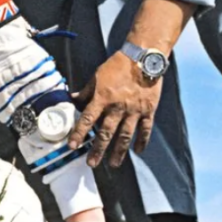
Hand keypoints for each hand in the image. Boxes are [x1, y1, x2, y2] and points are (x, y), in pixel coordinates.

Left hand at [68, 50, 161, 167]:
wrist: (144, 58)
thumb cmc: (118, 65)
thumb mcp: (97, 76)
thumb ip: (86, 91)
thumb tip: (73, 98)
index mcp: (103, 98)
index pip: (87, 119)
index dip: (79, 133)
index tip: (72, 146)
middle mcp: (118, 107)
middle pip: (106, 133)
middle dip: (98, 150)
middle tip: (91, 163)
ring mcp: (134, 110)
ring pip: (125, 135)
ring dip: (118, 151)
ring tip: (113, 164)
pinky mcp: (148, 110)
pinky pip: (145, 129)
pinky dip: (142, 141)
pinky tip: (137, 151)